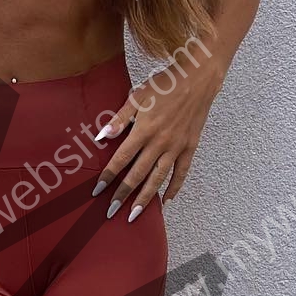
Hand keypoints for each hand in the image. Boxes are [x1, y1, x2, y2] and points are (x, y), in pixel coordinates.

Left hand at [90, 61, 221, 217]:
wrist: (198, 80)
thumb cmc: (165, 85)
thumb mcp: (137, 96)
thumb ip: (119, 119)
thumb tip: (101, 136)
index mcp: (144, 130)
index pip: (121, 159)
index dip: (108, 176)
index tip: (97, 191)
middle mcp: (159, 143)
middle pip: (137, 174)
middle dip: (122, 194)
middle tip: (110, 212)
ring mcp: (176, 147)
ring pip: (158, 179)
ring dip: (145, 198)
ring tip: (134, 214)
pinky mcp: (190, 148)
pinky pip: (181, 173)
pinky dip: (174, 188)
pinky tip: (165, 201)